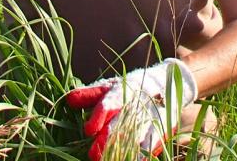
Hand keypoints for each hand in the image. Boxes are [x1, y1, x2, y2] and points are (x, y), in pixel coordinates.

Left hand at [65, 58, 196, 160]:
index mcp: (121, 92)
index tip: (89, 130)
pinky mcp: (161, 129)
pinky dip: (144, 155)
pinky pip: (153, 144)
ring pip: (136, 136)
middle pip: (121, 123)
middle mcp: (135, 104)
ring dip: (123, 150)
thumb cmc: (131, 88)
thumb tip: (68, 99)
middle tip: (94, 155)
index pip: (109, 103)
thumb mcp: (111, 87)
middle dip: (108, 139)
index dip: (99, 115)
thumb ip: (91, 95)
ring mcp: (149, 117)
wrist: (168, 83)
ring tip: (112, 160)